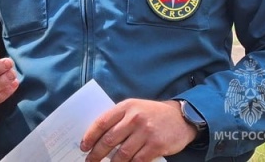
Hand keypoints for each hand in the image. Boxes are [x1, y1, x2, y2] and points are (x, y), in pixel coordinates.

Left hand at [80, 99, 197, 161]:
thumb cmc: (152, 114)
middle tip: (90, 161)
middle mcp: (135, 118)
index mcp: (126, 107)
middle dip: (97, 153)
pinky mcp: (156, 145)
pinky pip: (138, 160)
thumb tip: (98, 138)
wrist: (180, 117)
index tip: (83, 146)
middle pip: (110, 139)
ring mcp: (146, 132)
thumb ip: (119, 120)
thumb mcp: (134, 108)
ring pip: (123, 153)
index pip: (102, 122)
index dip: (90, 136)